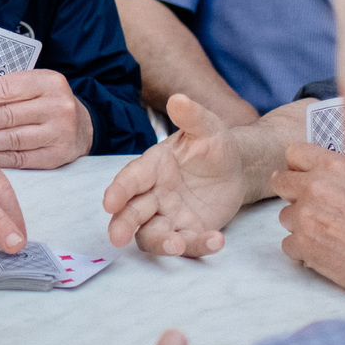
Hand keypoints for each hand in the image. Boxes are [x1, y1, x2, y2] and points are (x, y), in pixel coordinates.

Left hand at [0, 69, 91, 168]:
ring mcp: (59, 133)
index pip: (4, 89)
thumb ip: (0, 90)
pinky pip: (17, 159)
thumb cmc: (45, 102)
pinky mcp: (56, 156)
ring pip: (9, 139)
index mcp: (48, 81)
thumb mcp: (31, 85)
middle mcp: (57, 106)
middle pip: (5, 116)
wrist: (82, 125)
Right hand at [102, 95, 241, 256]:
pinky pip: (187, 243)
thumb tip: (178, 99)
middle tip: (117, 238)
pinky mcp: (188, 231)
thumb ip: (192, 116)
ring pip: (152, 234)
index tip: (109, 203)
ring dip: (161, 242)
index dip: (118, 191)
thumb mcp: (207, 128)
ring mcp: (169, 215)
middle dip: (123, 224)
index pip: (130, 179)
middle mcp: (154, 194)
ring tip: (178, 244)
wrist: (236, 166)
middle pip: (131, 212)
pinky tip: (217, 239)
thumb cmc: (213, 144)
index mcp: (152, 167)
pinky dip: (198, 245)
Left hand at [272, 144, 344, 292]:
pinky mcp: (302, 245)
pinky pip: (288, 244)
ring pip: (285, 216)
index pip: (293, 153)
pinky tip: (327, 251)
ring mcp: (305, 216)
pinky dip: (304, 250)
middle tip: (315, 207)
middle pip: (280, 182)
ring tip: (330, 233)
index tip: (307, 176)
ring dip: (301, 225)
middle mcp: (314, 187)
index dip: (299, 166)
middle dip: (293, 194)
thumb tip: (328, 167)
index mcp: (332, 166)